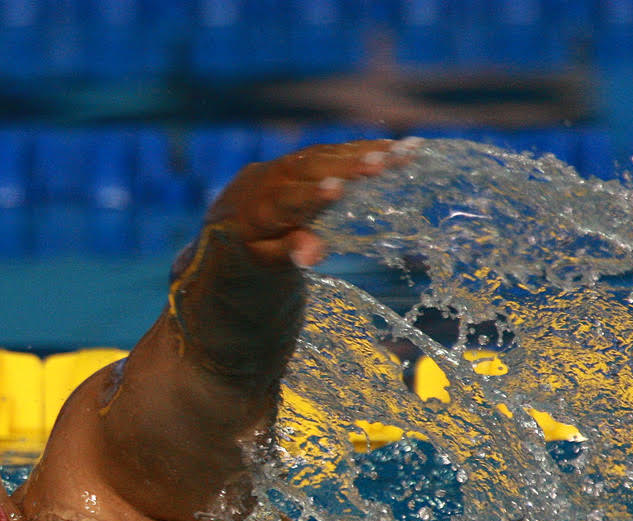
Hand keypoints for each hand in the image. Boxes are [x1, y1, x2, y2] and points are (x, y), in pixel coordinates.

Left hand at [204, 139, 411, 267]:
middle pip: (312, 168)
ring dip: (366, 151)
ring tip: (405, 151)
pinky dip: (363, 148)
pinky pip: (332, 150)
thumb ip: (288, 252)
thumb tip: (315, 254)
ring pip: (327, 154)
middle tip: (383, 163)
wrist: (227, 221)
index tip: (337, 189)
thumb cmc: (250, 250)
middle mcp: (272, 179)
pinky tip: (396, 148)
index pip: (288, 200)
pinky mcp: (301, 157)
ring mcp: (287, 164)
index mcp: (260, 209)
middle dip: (348, 166)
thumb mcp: (264, 260)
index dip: (312, 195)